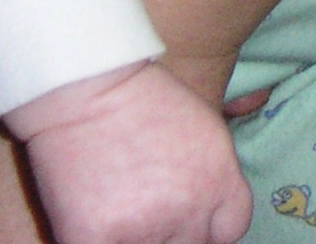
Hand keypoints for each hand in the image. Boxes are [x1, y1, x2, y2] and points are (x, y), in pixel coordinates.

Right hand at [6, 64, 251, 243]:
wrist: (85, 87)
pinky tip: (96, 217)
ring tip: (122, 205)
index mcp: (220, 181)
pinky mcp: (96, 239)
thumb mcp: (204, 128)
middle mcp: (189, 211)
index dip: (208, 224)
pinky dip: (103, 240)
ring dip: (139, 236)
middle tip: (149, 205)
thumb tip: (208, 213)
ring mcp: (144, 230)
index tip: (190, 214)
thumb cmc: (143, 98)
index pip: (230, 230)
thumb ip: (213, 176)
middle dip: (174, 230)